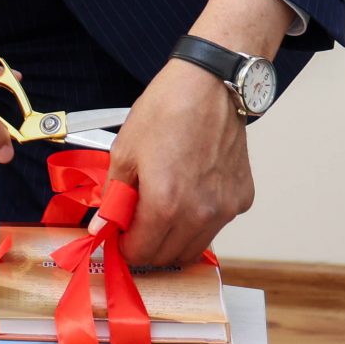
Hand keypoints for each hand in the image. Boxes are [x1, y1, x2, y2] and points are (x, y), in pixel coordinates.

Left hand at [104, 60, 252, 268]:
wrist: (209, 87)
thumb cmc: (166, 111)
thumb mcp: (125, 152)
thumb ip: (114, 197)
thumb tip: (102, 227)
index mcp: (165, 203)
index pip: (141, 252)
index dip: (125, 248)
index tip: (119, 238)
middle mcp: (199, 213)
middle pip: (168, 257)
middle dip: (147, 247)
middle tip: (136, 226)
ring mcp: (224, 209)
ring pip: (194, 247)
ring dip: (174, 239)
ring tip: (162, 210)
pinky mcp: (242, 199)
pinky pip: (216, 225)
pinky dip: (200, 221)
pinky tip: (190, 194)